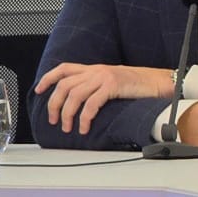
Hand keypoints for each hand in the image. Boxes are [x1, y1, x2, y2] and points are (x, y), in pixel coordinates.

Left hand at [34, 62, 171, 134]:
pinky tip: (84, 127)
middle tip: (54, 120)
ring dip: (67, 114)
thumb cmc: (139, 85)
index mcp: (94, 68)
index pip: (64, 69)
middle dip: (54, 104)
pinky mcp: (112, 85)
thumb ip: (97, 86)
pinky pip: (91, 103)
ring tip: (68, 128)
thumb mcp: (113, 81)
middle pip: (64, 85)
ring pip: (74, 95)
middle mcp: (96, 70)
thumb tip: (81, 102)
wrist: (159, 82)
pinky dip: (84, 118)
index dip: (48, 78)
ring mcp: (104, 77)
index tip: (38, 90)